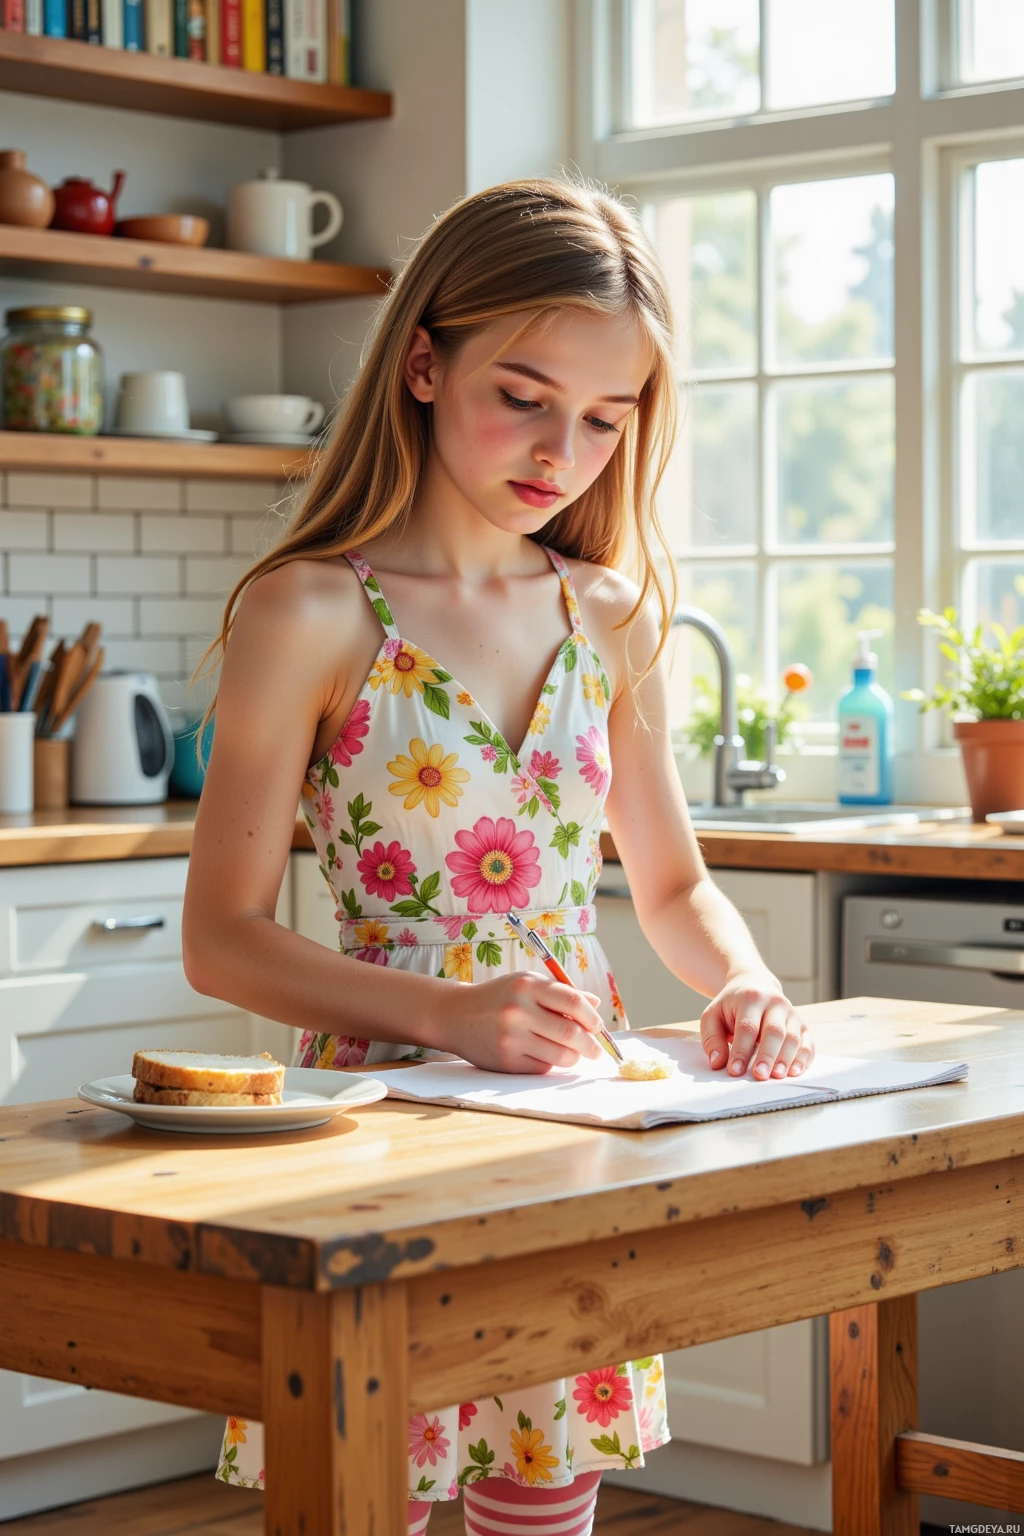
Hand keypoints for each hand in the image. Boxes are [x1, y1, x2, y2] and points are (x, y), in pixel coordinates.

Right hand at [442, 971, 605, 1074]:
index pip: (572, 1002)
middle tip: (596, 1050)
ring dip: (573, 1057)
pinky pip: (543, 1067)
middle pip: (570, 1033)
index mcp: (527, 985)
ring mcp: (511, 1038)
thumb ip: (561, 993)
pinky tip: (543, 1053)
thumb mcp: (527, 984)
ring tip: (572, 1052)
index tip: (598, 1026)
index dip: (592, 1017)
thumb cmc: (500, 997)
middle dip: (590, 1045)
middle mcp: (518, 1011)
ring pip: (561, 1055)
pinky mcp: (506, 1061)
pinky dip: (550, 1063)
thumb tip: (595, 1004)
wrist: (457, 1016)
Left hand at [700, 972, 813, 1079]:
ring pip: (793, 1038)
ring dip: (786, 1059)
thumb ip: (712, 1039)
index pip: (747, 1027)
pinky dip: (803, 1058)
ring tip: (777, 1076)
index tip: (735, 1071)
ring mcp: (791, 1014)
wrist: (755, 985)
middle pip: (774, 1031)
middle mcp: (775, 1004)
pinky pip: (808, 1043)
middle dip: (767, 1055)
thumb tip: (717, 1063)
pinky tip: (794, 1072)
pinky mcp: (802, 1025)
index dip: (741, 1050)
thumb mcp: (713, 1016)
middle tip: (760, 1075)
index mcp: (750, 998)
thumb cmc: (732, 1006)